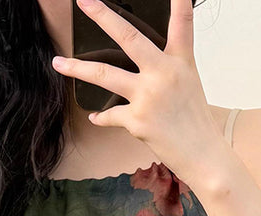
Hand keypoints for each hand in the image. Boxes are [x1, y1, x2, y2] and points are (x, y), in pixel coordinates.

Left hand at [52, 0, 225, 185]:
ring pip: (104, 74)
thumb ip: (165, 67)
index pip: (182, 22)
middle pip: (128, 37)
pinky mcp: (137, 120)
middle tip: (83, 1)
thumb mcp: (188, 84)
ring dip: (76, 68)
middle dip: (103, 16)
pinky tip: (95, 117)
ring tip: (57, 62)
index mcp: (180, 62)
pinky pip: (110, 115)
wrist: (202, 155)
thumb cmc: (194, 122)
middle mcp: (163, 73)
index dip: (179, 0)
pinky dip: (101, 117)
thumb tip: (143, 63)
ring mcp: (148, 96)